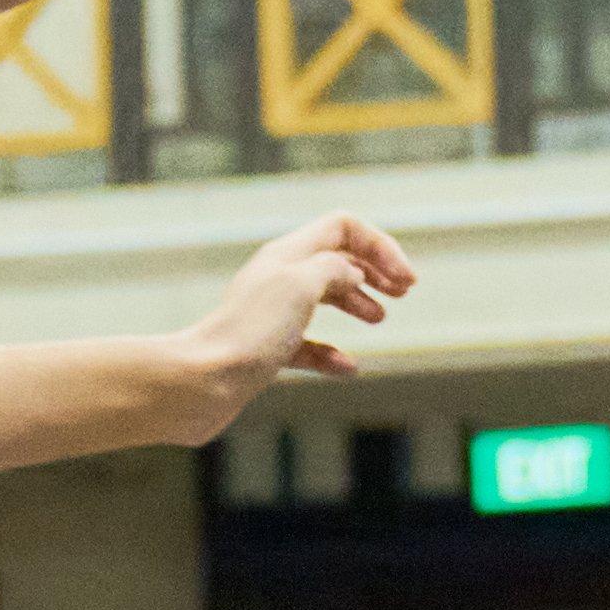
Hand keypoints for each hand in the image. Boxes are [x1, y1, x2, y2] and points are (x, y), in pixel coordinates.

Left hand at [167, 212, 419, 431]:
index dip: (381, 247)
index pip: (343, 227)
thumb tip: (350, 273)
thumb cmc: (251, 332)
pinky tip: (346, 366)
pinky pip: (305, 344)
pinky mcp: (266, 350)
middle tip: (403, 291)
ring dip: (357, 301)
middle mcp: (279, 278)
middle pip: (335, 258)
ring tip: (379, 319)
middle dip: (373, 269)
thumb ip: (333, 268)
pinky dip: (330, 352)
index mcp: (288, 254)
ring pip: (322, 296)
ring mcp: (272, 314)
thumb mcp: (302, 284)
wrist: (203, 382)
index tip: (406, 281)